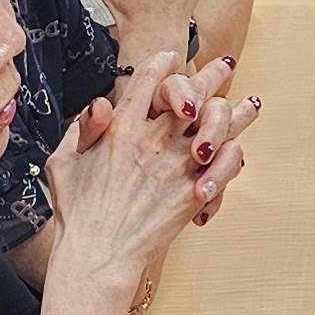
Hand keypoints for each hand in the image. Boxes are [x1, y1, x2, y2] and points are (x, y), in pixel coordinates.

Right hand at [44, 54, 256, 284]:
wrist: (98, 256)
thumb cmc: (77, 213)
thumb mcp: (64, 162)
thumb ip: (82, 128)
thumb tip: (100, 103)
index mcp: (121, 127)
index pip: (149, 79)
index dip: (163, 64)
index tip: (172, 58)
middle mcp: (154, 140)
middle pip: (193, 92)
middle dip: (210, 75)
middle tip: (222, 67)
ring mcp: (178, 164)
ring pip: (219, 122)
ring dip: (237, 111)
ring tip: (251, 104)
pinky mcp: (194, 190)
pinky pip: (227, 160)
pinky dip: (233, 154)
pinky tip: (237, 148)